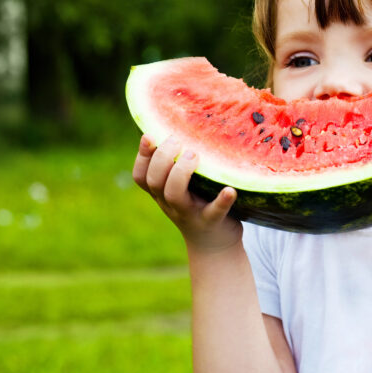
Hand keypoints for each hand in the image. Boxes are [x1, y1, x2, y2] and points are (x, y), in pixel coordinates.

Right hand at [132, 134, 241, 252]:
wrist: (214, 245)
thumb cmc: (198, 205)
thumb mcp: (182, 187)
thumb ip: (176, 164)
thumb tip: (178, 127)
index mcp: (161, 193)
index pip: (141, 176)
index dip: (142, 156)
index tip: (150, 136)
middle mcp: (171, 203)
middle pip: (155, 182)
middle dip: (162, 159)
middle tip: (178, 142)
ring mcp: (190, 214)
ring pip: (173, 195)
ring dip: (181, 173)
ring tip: (194, 155)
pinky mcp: (212, 222)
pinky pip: (214, 212)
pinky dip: (221, 201)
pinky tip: (230, 189)